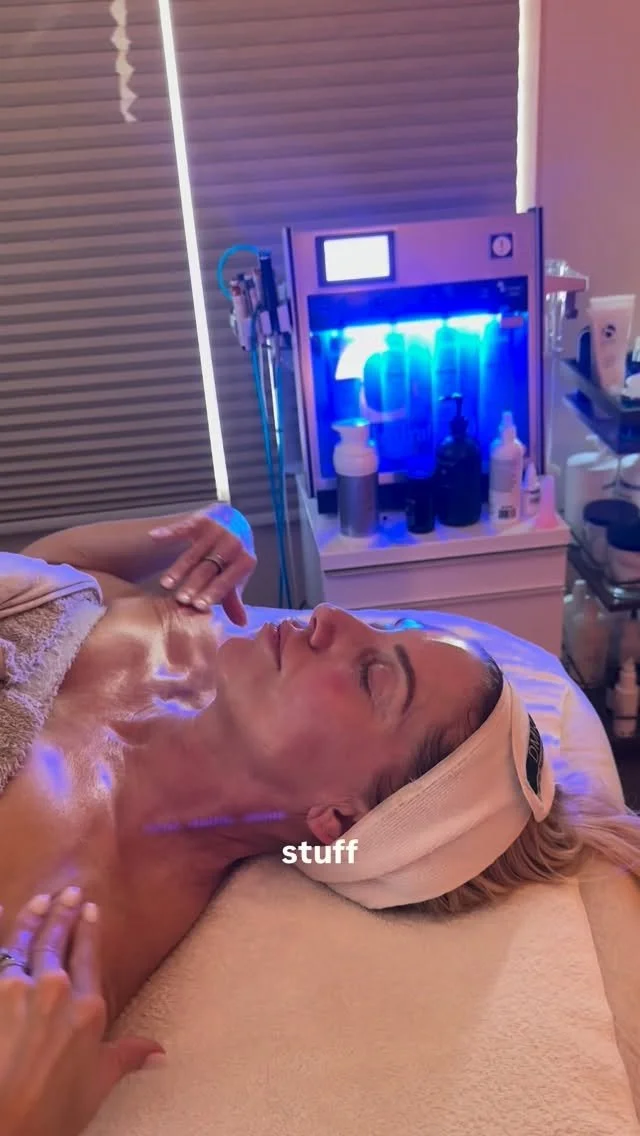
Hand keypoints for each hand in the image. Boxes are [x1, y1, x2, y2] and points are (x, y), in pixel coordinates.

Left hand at [0, 889, 163, 1135]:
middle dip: (63, 913)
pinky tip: (1, 914)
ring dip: (33, 917)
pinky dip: (0, 932)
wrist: (5, 1126)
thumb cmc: (51, 1111)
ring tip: (41, 900)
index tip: (90, 908)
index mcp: (85, 1008)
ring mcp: (15, 990)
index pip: (88, 954)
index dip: (88, 929)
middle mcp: (53, 990)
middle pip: (57, 940)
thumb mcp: (97, 1084)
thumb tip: (159, 1051)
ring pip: (24, 941)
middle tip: (68, 892)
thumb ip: (126, 1057)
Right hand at [150, 504, 256, 626]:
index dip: (212, 592)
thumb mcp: (237, 577)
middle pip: (208, 568)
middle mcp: (233, 543)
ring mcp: (217, 530)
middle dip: (193, 584)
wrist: (234, 522)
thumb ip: (234, 599)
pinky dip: (168, 533)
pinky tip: (154, 537)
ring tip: (165, 584)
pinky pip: (182, 527)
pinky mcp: (201, 520)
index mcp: (245, 560)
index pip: (227, 580)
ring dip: (179, 568)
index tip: (197, 606)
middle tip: (180, 599)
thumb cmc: (233, 558)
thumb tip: (241, 624)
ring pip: (194, 553)